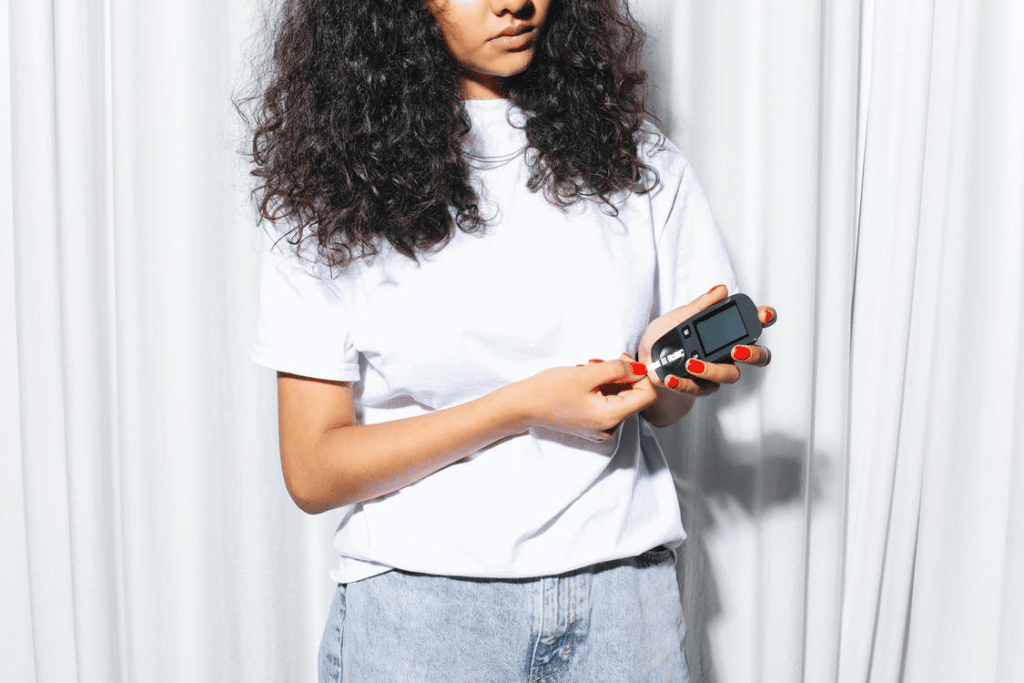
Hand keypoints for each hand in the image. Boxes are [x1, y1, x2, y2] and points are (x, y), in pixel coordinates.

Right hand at [507, 358, 655, 440]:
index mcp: (611, 417)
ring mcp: (600, 427)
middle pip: (634, 397)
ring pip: (620, 398)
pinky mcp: (591, 423)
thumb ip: (618, 368)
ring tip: (589, 370)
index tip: (624, 361)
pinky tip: (586, 380)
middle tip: (602, 362)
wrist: (523, 405)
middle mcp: (609, 427)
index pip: (646, 396)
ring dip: (610, 380)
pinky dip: (602, 388)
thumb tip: (639, 368)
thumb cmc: (549, 390)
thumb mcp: (587, 373)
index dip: (640, 375)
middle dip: (623, 375)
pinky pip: (608, 403)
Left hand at [638, 284, 776, 396]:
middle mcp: (729, 353)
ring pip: (731, 375)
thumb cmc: (665, 337)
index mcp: (726, 331)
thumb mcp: (678, 316)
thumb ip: (700, 305)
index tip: (763, 314)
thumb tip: (721, 290)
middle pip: (758, 356)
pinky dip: (684, 383)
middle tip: (737, 350)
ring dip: (713, 369)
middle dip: (753, 353)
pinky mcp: (702, 388)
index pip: (754, 324)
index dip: (765, 318)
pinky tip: (671, 377)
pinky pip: (700, 388)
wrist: (645, 361)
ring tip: (691, 363)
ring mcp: (718, 372)